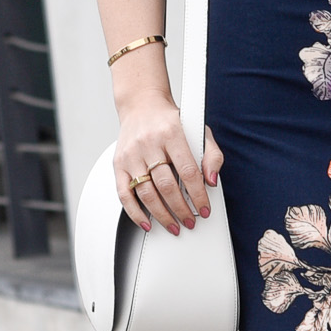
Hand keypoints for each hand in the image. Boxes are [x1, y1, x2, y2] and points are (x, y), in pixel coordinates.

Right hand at [114, 99, 222, 234]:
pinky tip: (146, 222)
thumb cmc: (171, 121)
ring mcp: (131, 155)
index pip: (188, 171)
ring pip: (146, 192)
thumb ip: (211, 155)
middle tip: (190, 221)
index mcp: (171, 134)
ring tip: (174, 225)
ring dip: (161, 214)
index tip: (205, 209)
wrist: (141, 105)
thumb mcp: (199, 131)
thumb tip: (212, 181)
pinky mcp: (118, 163)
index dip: (198, 195)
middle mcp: (149, 144)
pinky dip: (135, 212)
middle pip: (166, 185)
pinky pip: (124, 193)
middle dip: (181, 209)